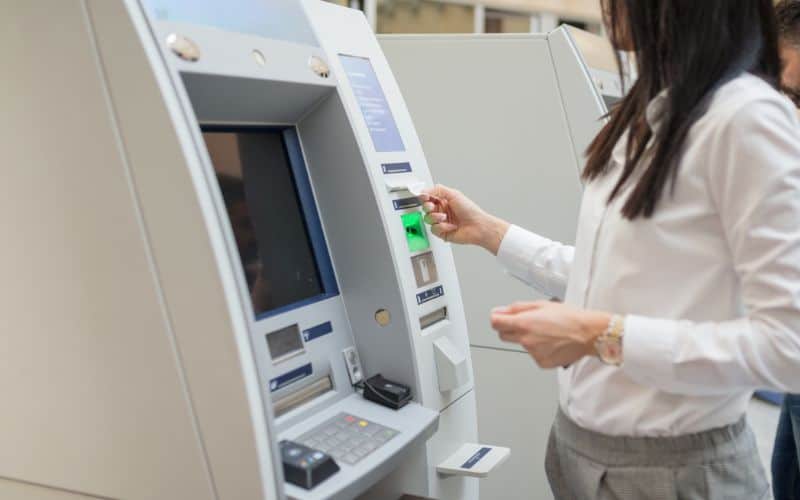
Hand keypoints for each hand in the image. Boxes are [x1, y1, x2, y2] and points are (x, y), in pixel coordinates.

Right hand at [419, 184, 509, 253]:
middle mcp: (441, 210)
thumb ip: (438, 190)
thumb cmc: (470, 210)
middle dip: (428, 207)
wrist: (477, 226)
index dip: (424, 196)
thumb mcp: (454, 194)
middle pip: (425, 208)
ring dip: (436, 218)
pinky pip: (433, 229)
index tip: (424, 196)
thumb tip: (424, 190)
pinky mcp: (441, 232)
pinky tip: (450, 226)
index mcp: (444, 200)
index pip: (428, 197)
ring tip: (445, 217)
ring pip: (427, 218)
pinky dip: (442, 227)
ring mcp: (441, 221)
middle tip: (433, 207)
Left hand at [490, 301, 611, 368]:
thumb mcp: (541, 304)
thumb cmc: (569, 317)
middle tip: (525, 322)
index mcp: (523, 324)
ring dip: (528, 338)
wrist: (588, 333)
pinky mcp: (542, 362)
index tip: (499, 316)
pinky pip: (533, 354)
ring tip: (547, 332)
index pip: (495, 323)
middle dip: (509, 328)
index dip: (496, 318)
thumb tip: (501, 310)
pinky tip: (552, 342)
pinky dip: (539, 349)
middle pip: (503, 335)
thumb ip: (517, 308)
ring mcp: (533, 353)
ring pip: (521, 344)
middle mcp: (525, 340)